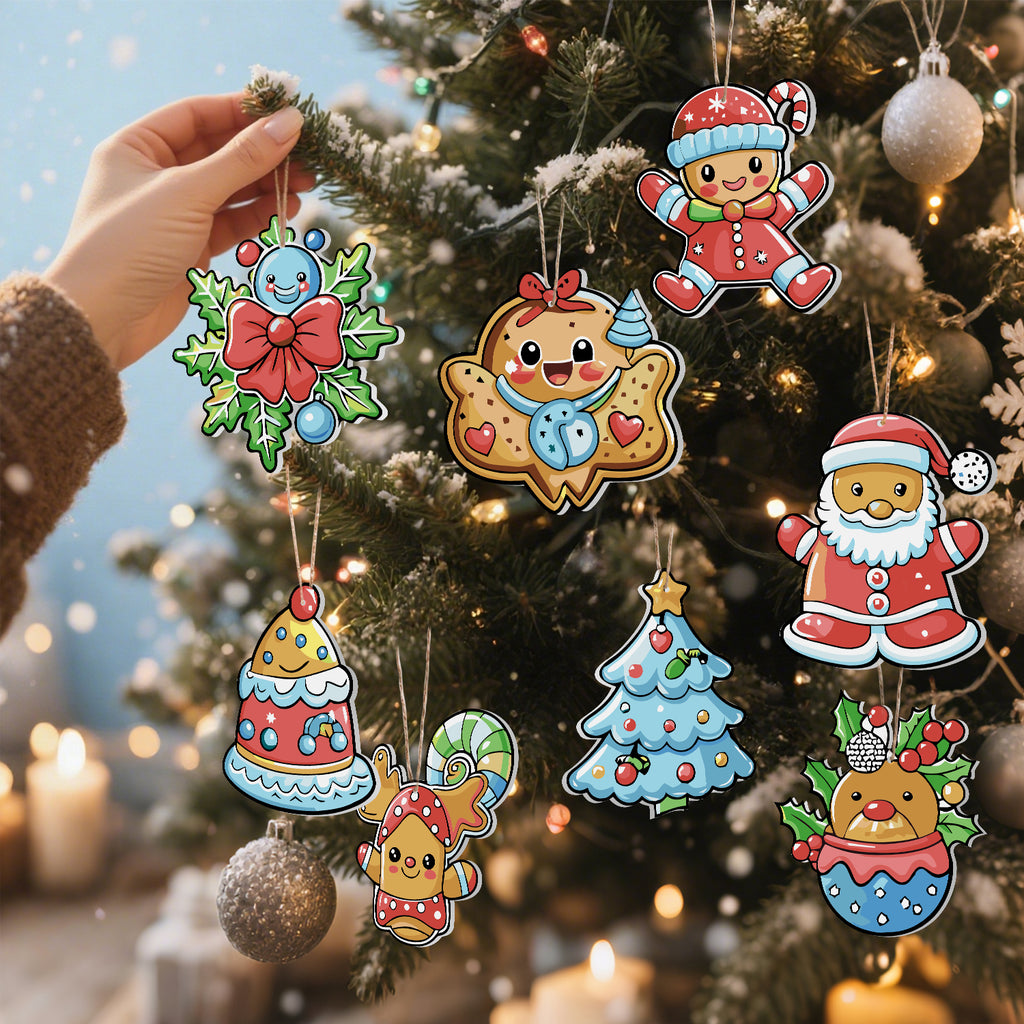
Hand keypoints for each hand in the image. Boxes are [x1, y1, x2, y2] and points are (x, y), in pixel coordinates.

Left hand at [44, 93, 313, 369]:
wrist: (105, 319)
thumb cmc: (132, 244)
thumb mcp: (188, 194)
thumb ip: (242, 159)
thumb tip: (290, 122)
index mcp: (136, 147)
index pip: (197, 115)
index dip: (242, 110)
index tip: (286, 111)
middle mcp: (154, 176)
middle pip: (218, 152)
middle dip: (262, 152)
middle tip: (307, 153)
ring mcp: (174, 214)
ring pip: (229, 189)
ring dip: (267, 185)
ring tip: (307, 183)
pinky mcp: (191, 248)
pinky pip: (231, 222)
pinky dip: (258, 215)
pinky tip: (286, 209)